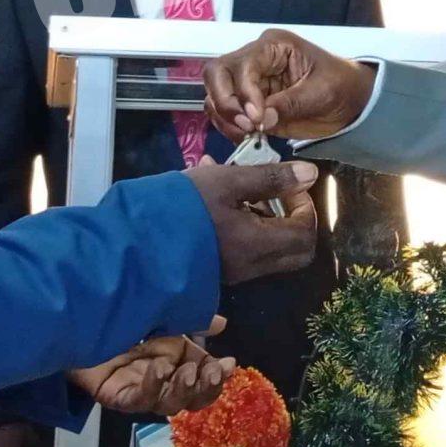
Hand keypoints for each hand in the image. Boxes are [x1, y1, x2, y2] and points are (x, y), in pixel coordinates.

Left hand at [73, 319, 235, 415]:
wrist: (81, 318)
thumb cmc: (123, 318)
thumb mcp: (165, 317)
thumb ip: (192, 320)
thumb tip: (222, 322)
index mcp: (177, 366)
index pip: (204, 380)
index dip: (218, 376)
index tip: (229, 363)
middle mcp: (161, 383)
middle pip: (190, 399)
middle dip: (206, 387)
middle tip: (211, 372)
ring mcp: (139, 392)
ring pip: (167, 405)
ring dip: (181, 390)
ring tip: (185, 372)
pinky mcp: (116, 396)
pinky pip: (137, 399)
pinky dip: (151, 385)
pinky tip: (157, 369)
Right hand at [187, 159, 321, 283]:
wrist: (135, 241)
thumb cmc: (183, 207)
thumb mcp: (227, 182)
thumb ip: (271, 178)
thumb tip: (311, 174)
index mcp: (257, 245)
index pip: (305, 234)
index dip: (305, 207)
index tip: (289, 185)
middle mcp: (251, 266)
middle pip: (295, 251)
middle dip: (293, 220)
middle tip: (276, 193)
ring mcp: (234, 272)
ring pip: (270, 250)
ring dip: (266, 219)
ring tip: (239, 187)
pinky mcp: (217, 270)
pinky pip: (246, 251)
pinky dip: (246, 227)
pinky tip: (219, 199)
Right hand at [203, 29, 375, 139]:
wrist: (349, 102)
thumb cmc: (341, 86)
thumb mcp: (322, 92)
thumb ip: (291, 103)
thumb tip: (262, 120)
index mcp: (273, 46)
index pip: (242, 64)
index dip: (244, 91)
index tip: (257, 118)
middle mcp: (254, 60)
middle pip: (216, 72)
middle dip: (225, 101)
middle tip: (246, 126)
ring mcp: (248, 82)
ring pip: (214, 94)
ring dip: (225, 117)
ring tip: (248, 135)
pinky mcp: (247, 104)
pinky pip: (223, 113)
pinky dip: (227, 126)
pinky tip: (246, 138)